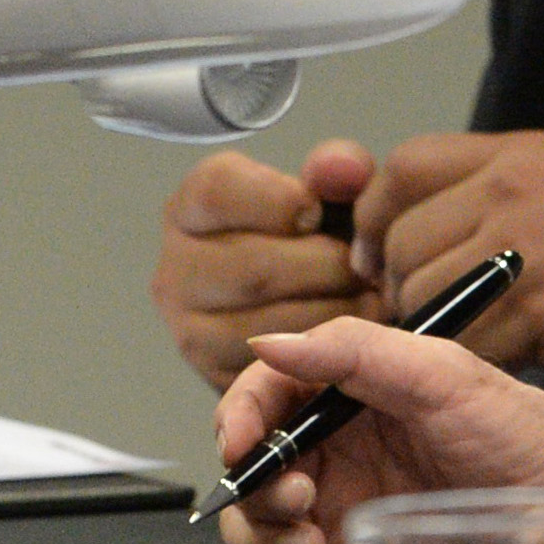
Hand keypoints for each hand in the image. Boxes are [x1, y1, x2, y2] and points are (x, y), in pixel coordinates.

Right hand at [153, 141, 384, 389]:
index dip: (276, 200)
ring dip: (332, 310)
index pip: (214, 192)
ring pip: (264, 324)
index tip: (317, 212)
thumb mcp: (330, 189)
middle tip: (366, 264)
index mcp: (192, 207)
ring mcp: (190, 329)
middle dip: (326, 266)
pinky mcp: (217, 376)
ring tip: (367, 295)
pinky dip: (322, 350)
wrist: (311, 304)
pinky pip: (273, 369)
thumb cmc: (318, 235)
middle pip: (251, 268)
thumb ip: (338, 167)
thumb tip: (341, 168)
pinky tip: (350, 332)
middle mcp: (176, 269)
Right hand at [209, 319, 543, 543]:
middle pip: (251, 469)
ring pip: (256, 529)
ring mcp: (342, 518)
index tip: (240, 442)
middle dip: (254, 487)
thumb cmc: (527, 440)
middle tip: (300, 500)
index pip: (268, 398)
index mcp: (354, 401)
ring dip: (260, 539)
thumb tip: (271, 342)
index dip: (240, 417)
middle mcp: (340, 457)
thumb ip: (356, 351)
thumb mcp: (445, 376)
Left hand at [353, 130, 543, 377]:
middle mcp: (510, 192)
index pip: (406, 163)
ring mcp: (519, 252)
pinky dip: (467, 360)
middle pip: (404, 236)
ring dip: (427, 325)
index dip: (376, 210)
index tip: (379, 245)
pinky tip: (494, 360)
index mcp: (518, 154)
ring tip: (457, 336)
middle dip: (398, 279)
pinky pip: (465, 343)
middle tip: (418, 306)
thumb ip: (508, 189)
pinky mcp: (536, 313)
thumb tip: (446, 224)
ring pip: (423, 294)